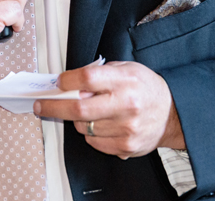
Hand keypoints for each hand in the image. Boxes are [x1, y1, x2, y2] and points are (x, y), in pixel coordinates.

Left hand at [36, 61, 184, 158]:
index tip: (57, 83)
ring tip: (91, 112)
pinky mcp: (125, 146)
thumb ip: (100, 74)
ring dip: (78, 120)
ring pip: (83, 127)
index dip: (66, 81)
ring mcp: (125, 128)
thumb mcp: (127, 69)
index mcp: (126, 81)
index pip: (87, 79)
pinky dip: (91, 134)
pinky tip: (102, 125)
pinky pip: (93, 142)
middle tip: (42, 104)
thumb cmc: (147, 89)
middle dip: (54, 106)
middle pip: (78, 108)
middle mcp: (126, 105)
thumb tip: (69, 83)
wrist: (172, 114)